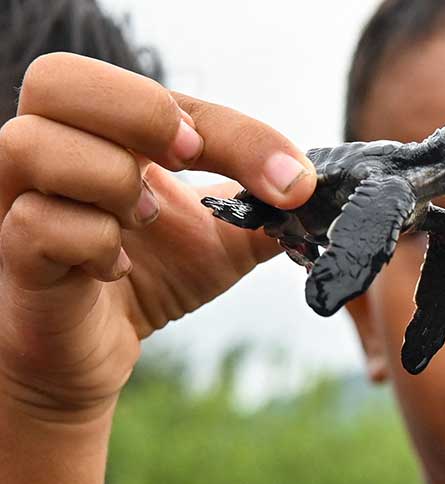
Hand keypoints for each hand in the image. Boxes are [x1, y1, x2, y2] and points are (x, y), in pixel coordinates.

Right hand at [0, 53, 316, 420]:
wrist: (94, 354)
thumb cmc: (148, 280)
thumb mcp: (222, 240)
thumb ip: (268, 213)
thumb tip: (324, 194)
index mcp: (106, 135)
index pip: (162, 99)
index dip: (236, 130)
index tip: (292, 179)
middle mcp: (50, 153)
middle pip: (57, 78)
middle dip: (141, 113)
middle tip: (191, 160)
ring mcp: (18, 201)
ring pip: (31, 143)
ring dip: (111, 180)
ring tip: (144, 220)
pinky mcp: (12, 256)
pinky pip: (35, 223)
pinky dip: (92, 242)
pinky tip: (118, 268)